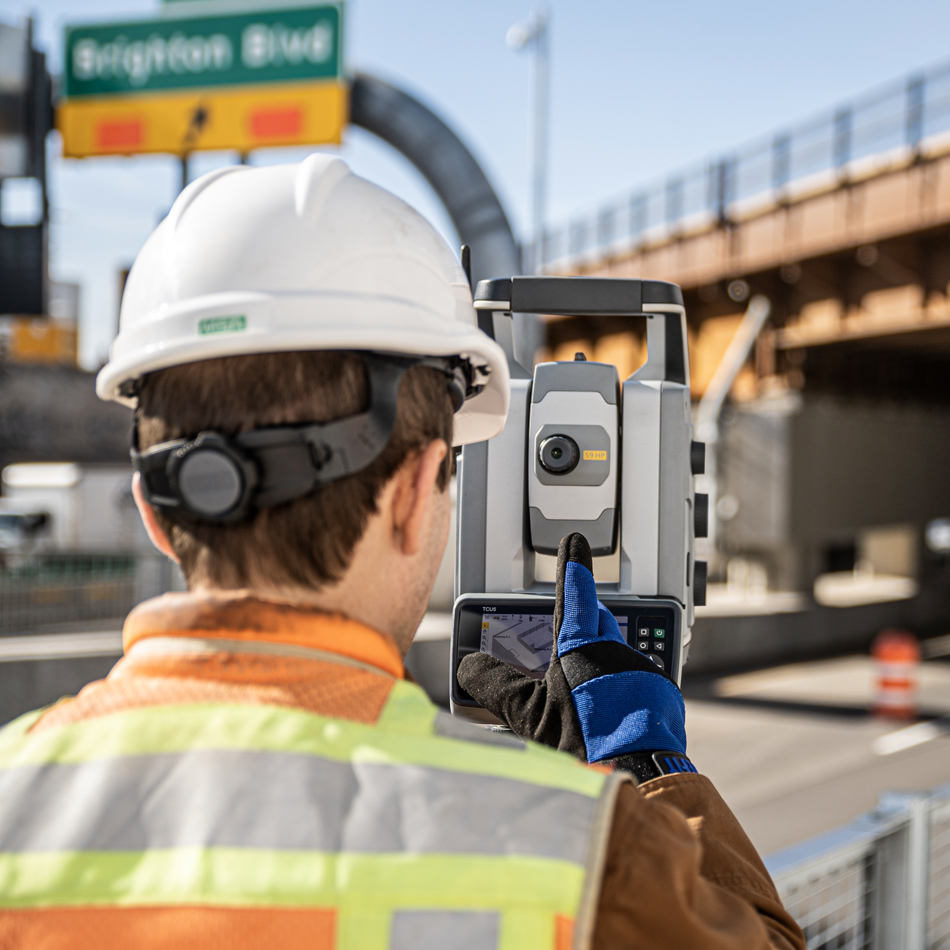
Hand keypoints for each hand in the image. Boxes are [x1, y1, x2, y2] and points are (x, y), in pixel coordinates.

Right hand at [457, 532, 685, 765]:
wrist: (637, 772)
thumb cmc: (584, 742)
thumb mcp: (528, 716)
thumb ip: (496, 687)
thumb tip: (469, 667)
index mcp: (580, 648)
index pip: (573, 594)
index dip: (572, 566)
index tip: (575, 542)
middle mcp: (614, 651)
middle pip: (597, 621)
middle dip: (585, 620)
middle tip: (570, 634)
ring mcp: (641, 671)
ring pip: (618, 652)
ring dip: (602, 664)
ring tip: (586, 696)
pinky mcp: (660, 693)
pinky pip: (638, 679)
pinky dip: (622, 688)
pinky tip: (609, 713)